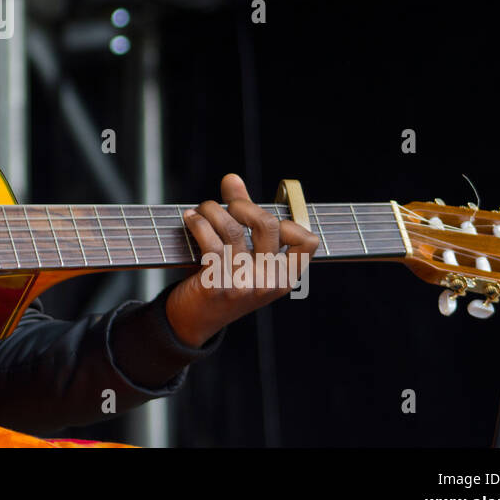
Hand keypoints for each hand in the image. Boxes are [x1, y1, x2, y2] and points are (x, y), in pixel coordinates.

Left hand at [164, 173, 319, 345]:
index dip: (289, 222)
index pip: (307, 242)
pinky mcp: (218, 284)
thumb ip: (243, 216)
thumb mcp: (243, 255)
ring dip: (213, 209)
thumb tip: (232, 178)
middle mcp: (268, 281)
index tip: (261, 218)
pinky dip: (198, 222)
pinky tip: (191, 219)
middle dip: (242, 204)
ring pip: (233, 228)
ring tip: (202, 209)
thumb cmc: (223, 281)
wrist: (193, 320)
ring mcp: (244, 284)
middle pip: (266, 224)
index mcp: (284, 276)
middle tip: (226, 206)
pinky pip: (209, 239)